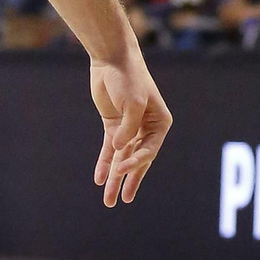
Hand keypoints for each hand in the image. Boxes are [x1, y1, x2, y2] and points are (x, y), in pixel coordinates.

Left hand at [90, 51, 171, 206]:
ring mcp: (129, 128)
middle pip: (138, 160)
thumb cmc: (129, 78)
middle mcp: (147, 128)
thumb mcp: (132, 103)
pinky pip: (109, 149)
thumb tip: (118, 150)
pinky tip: (99, 179)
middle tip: (122, 201)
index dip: (135, 163)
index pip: (148, 150)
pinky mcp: (113, 125)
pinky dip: (104, 163)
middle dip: (129, 180)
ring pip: (122, 158)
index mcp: (159, 123)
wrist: (112, 59)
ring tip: (109, 200)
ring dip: (115, 178)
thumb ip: (127, 128)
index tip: (119, 169)